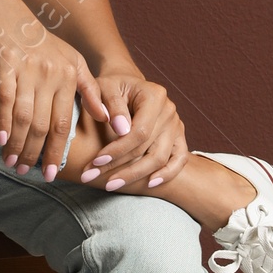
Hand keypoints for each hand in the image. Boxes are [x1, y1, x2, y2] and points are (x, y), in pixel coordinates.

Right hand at [0, 0, 108, 178]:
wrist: (7, 14)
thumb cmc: (42, 42)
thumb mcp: (72, 61)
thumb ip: (90, 90)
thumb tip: (107, 119)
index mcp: (68, 76)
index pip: (65, 123)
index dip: (58, 151)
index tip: (53, 173)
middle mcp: (51, 74)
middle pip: (44, 125)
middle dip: (35, 153)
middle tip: (27, 173)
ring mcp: (28, 70)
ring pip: (24, 116)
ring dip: (17, 144)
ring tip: (12, 163)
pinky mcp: (6, 64)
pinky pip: (5, 99)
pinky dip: (2, 122)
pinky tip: (0, 140)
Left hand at [79, 71, 188, 193]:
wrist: (126, 87)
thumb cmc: (111, 87)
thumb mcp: (104, 88)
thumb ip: (111, 104)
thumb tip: (121, 129)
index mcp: (154, 95)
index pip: (139, 131)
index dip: (117, 150)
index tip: (95, 162)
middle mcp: (169, 110)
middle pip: (149, 148)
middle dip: (120, 167)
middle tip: (92, 177)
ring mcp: (176, 125)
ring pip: (161, 158)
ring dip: (135, 175)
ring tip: (111, 185)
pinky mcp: (178, 137)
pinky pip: (179, 159)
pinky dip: (167, 174)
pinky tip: (149, 184)